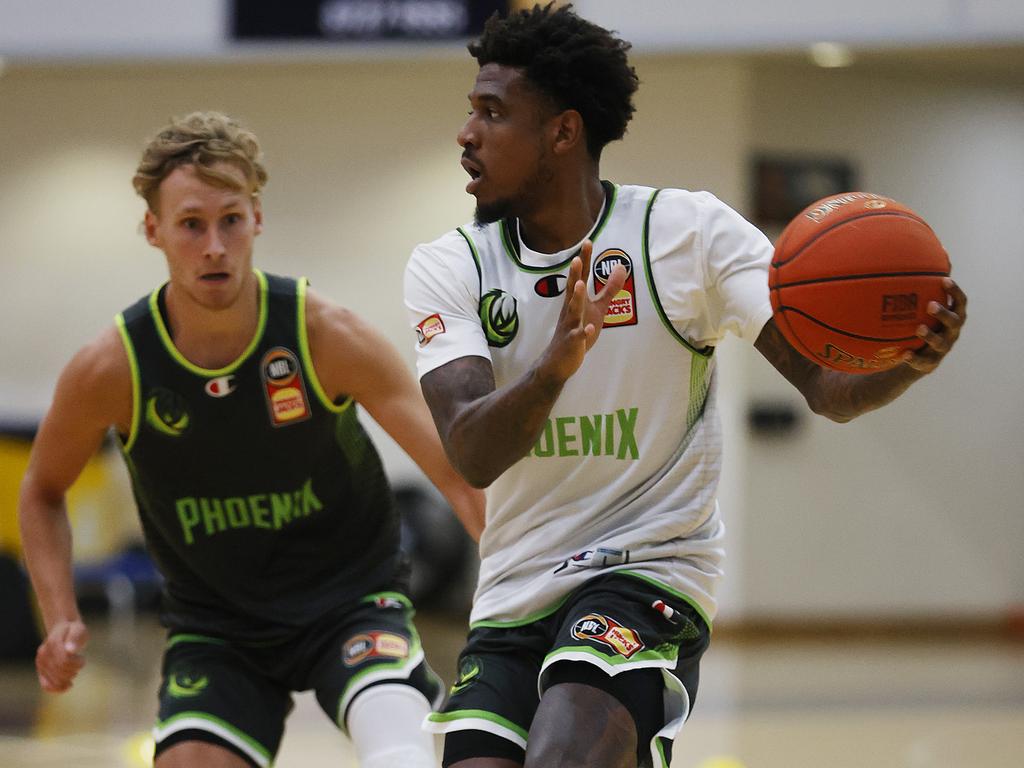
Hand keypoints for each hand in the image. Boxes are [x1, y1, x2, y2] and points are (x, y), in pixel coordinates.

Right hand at [36, 619, 87, 692]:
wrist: (63, 631)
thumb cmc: (74, 631)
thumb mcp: (79, 630)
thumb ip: (75, 638)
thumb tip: (70, 650)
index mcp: (52, 643)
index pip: (65, 661)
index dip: (77, 663)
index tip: (82, 659)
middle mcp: (43, 653)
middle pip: (61, 671)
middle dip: (74, 670)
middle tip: (79, 664)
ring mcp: (40, 663)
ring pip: (55, 681)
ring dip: (69, 678)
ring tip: (74, 671)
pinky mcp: (41, 671)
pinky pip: (46, 685)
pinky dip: (57, 689)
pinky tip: (68, 686)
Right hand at [538, 240, 626, 382]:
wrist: (558, 360)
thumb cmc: (578, 330)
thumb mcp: (597, 308)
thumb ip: (609, 289)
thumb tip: (621, 268)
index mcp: (576, 301)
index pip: (580, 276)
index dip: (584, 260)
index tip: (587, 241)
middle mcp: (571, 310)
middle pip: (573, 289)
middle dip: (574, 274)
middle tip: (576, 258)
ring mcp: (570, 326)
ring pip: (573, 310)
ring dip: (576, 298)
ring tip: (580, 284)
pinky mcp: (572, 342)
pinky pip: (577, 337)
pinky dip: (583, 332)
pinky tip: (590, 329)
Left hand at [903, 278, 966, 372]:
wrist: (915, 358)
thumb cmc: (923, 323)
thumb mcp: (927, 305)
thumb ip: (929, 283)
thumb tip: (937, 252)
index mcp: (953, 315)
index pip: (960, 302)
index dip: (954, 292)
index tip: (944, 280)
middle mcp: (951, 332)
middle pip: (954, 322)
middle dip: (944, 313)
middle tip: (931, 305)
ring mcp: (942, 349)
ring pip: (940, 343)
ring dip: (930, 335)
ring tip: (918, 329)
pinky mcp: (929, 363)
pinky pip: (923, 362)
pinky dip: (914, 358)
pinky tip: (904, 354)